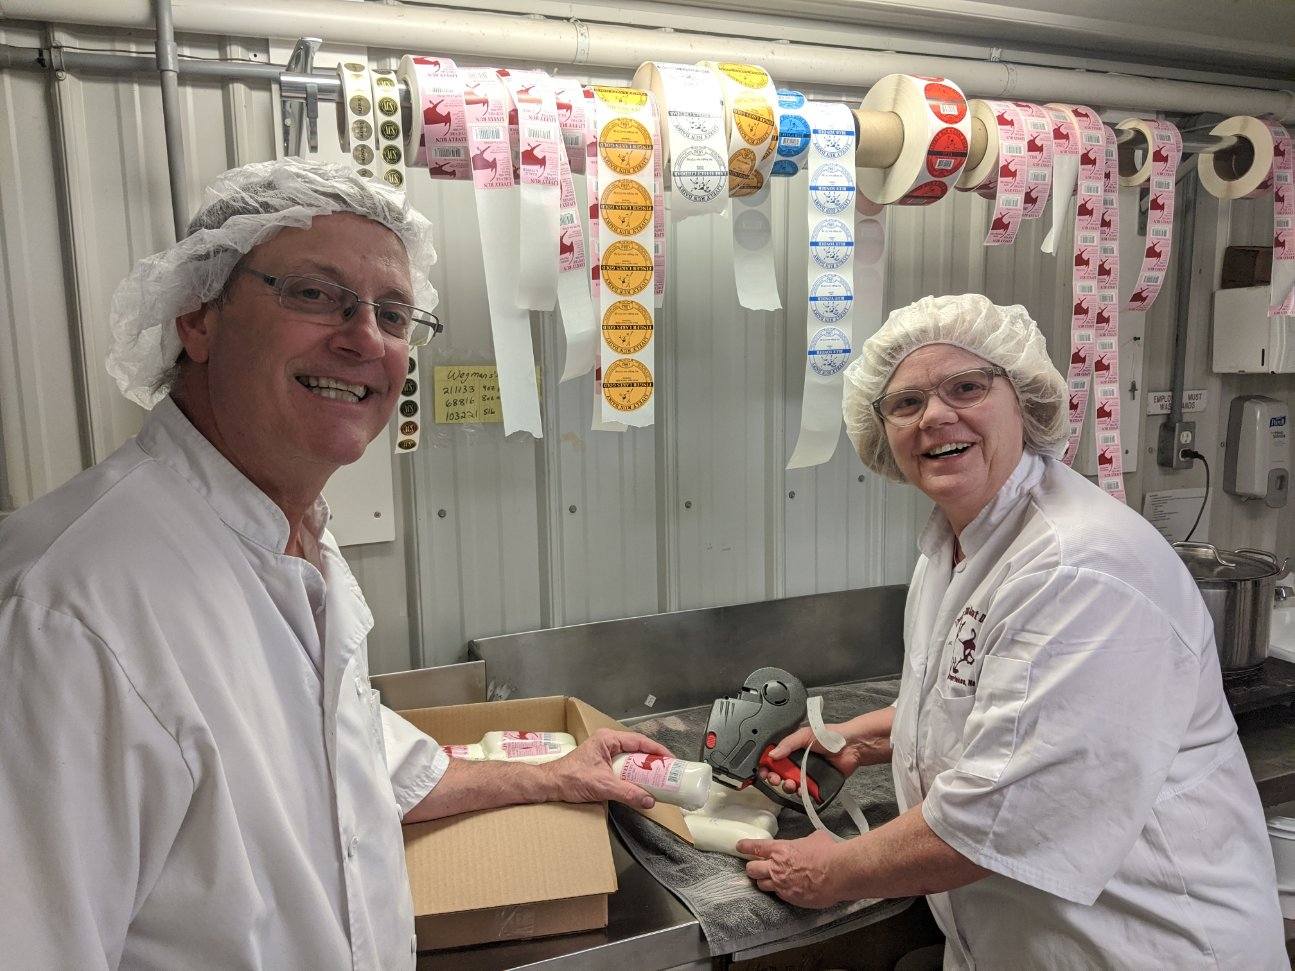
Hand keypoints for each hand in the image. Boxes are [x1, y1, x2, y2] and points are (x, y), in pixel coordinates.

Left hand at [543, 728, 671, 809]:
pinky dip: (632, 774)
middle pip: (636, 748)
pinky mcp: (600, 764)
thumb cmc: (571, 778)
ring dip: (643, 768)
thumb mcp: (603, 786)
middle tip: (668, 771)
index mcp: (608, 739)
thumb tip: (650, 801)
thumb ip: (628, 792)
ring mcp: (603, 752)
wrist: (550, 785)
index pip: (639, 741)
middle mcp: (607, 742)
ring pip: (630, 758)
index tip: (671, 760)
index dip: (657, 750)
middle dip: (652, 760)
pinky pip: (622, 767)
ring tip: (658, 778)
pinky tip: (639, 784)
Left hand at [738, 830, 843, 907]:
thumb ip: (804, 841)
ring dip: (763, 881)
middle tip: (756, 867)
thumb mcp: (814, 839)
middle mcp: (776, 868)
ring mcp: (782, 885)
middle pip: (752, 869)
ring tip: (769, 879)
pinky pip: (778, 895)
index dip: (745, 847)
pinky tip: (786, 889)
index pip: (755, 848)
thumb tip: (807, 843)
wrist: (838, 873)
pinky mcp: (790, 898)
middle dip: (752, 868)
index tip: (739, 846)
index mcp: (780, 850)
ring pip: (761, 885)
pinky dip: (779, 892)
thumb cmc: (828, 853)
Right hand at [760, 717, 888, 794]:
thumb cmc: (830, 736)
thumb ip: (788, 743)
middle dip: (773, 777)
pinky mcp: (815, 784)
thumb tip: (772, 754)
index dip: (766, 764)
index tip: (763, 769)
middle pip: (778, 773)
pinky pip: (804, 792)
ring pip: (789, 784)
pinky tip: (801, 789)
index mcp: (791, 748)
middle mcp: (796, 761)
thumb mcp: (805, 735)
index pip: (773, 758)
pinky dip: (801, 793)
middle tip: (774, 778)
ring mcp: (805, 773)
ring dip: (786, 786)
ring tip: (789, 784)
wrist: (851, 747)